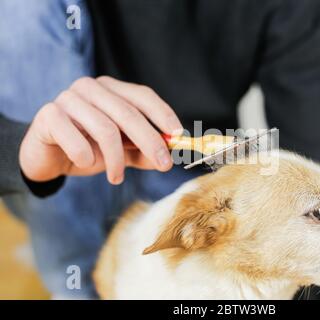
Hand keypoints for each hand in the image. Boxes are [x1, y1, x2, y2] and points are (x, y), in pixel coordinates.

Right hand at [19, 76, 182, 184]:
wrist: (46, 157)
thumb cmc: (87, 149)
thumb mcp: (122, 152)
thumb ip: (143, 152)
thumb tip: (169, 156)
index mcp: (111, 90)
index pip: (143, 96)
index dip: (163, 115)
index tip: (179, 136)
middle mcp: (91, 88)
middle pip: (129, 113)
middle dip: (150, 142)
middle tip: (164, 166)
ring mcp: (68, 99)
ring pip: (106, 129)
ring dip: (116, 159)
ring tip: (116, 177)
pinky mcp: (48, 115)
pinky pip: (76, 140)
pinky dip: (86, 157)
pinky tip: (86, 163)